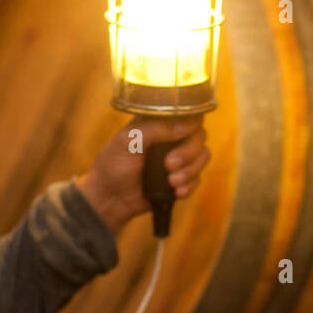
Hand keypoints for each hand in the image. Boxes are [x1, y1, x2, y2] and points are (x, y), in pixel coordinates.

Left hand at [76, 115, 211, 234]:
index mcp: (159, 122)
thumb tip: (187, 125)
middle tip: (169, 165)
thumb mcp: (128, 140)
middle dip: (189, 153)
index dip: (192, 124)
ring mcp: (178, 159)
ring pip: (203, 157)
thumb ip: (156, 128)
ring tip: (171, 182)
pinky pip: (197, 179)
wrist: (109, 199)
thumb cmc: (113, 165)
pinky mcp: (180, 179)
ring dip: (190, 171)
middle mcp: (171, 138)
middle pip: (200, 136)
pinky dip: (190, 186)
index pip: (188, 114)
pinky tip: (176, 192)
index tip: (184, 135)